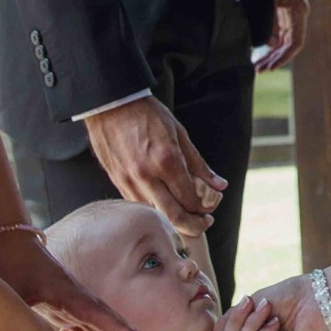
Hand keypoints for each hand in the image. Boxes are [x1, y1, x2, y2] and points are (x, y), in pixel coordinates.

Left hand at [0, 229, 166, 330]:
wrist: (11, 244)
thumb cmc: (5, 264)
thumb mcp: (3, 285)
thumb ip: (12, 304)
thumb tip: (12, 327)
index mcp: (63, 293)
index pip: (93, 313)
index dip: (115, 328)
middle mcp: (77, 300)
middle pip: (112, 323)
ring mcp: (77, 306)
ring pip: (109, 330)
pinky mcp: (72, 312)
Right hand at [84, 96, 224, 234]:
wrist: (110, 105)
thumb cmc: (147, 115)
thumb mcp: (179, 133)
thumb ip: (199, 164)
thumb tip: (220, 185)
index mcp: (167, 160)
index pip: (190, 199)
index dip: (204, 209)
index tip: (210, 209)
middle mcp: (147, 175)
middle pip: (173, 215)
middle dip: (193, 225)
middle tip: (203, 223)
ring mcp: (129, 181)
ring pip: (154, 213)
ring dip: (172, 219)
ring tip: (186, 214)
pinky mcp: (117, 182)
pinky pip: (138, 204)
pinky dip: (154, 209)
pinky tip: (164, 203)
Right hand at [216, 275, 328, 330]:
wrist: (319, 293)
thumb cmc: (291, 295)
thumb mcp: (252, 306)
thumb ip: (232, 323)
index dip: (225, 325)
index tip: (242, 304)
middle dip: (237, 322)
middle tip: (253, 304)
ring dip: (251, 325)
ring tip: (267, 310)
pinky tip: (277, 323)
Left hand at [256, 0, 309, 71]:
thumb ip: (271, 22)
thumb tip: (271, 45)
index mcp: (299, 13)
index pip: (296, 42)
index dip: (285, 57)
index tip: (273, 66)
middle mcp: (298, 18)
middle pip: (289, 45)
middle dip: (275, 59)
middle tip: (260, 70)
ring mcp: (292, 17)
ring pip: (284, 42)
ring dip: (272, 55)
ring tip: (258, 66)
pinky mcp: (285, 16)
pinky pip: (280, 35)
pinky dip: (271, 46)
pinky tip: (262, 54)